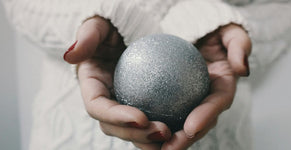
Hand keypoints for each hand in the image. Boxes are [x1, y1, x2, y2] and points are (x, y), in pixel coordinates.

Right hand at [64, 16, 170, 146]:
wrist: (131, 32)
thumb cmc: (115, 26)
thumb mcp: (100, 24)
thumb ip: (88, 36)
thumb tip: (70, 55)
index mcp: (92, 85)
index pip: (97, 107)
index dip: (115, 117)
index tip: (141, 117)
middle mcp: (106, 101)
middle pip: (115, 127)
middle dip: (137, 134)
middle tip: (163, 132)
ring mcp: (123, 106)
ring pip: (133, 131)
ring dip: (151, 140)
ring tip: (174, 137)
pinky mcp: (141, 105)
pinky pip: (151, 121)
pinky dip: (165, 129)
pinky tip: (182, 130)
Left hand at [159, 24, 251, 149]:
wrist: (198, 33)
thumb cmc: (214, 30)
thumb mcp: (231, 31)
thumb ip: (239, 46)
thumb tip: (242, 69)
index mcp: (224, 85)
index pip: (217, 103)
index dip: (206, 116)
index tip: (191, 127)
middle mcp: (208, 98)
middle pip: (199, 123)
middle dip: (186, 139)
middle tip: (169, 148)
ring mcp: (192, 101)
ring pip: (181, 124)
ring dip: (168, 138)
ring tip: (153, 148)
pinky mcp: (175, 99)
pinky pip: (164, 112)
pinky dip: (153, 122)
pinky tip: (139, 129)